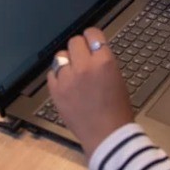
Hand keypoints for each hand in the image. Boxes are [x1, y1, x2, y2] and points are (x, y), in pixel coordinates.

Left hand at [47, 28, 134, 155]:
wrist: (107, 135)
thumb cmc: (117, 109)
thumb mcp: (117, 78)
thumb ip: (103, 61)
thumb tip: (92, 50)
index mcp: (104, 62)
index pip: (92, 33)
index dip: (91, 37)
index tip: (91, 41)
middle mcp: (84, 66)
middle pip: (74, 41)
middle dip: (79, 48)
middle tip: (82, 58)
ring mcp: (67, 79)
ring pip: (60, 56)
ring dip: (67, 61)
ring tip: (73, 72)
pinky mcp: (56, 91)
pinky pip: (51, 73)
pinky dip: (58, 76)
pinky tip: (65, 84)